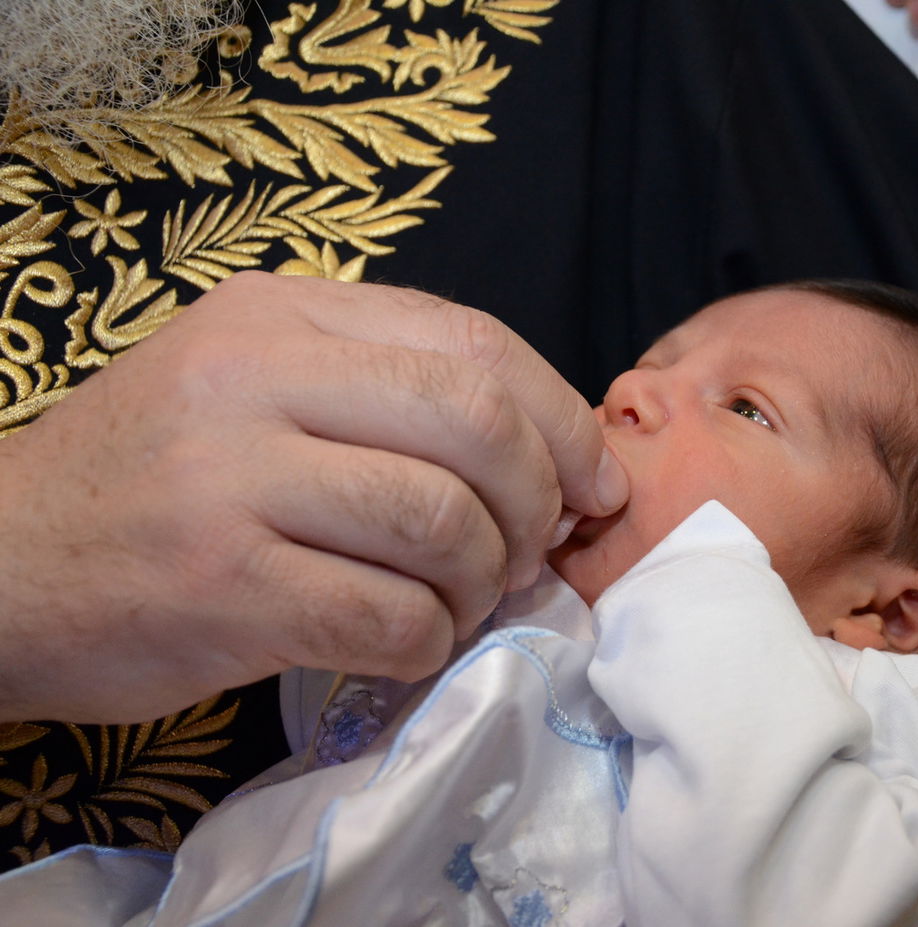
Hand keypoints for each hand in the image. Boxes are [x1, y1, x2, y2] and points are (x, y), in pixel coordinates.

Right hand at [0, 272, 627, 722]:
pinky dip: (427, 642)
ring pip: (442, 522)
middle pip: (476, 422)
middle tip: (532, 551)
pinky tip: (408, 644)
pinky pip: (387, 615)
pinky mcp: (220, 585)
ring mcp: (231, 480)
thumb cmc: (153, 477)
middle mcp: (255, 377)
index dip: (561, 419)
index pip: (475, 343)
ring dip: (483, 581)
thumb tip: (552, 450)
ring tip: (460, 602)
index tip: (590, 484)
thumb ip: (386, 390)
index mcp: (281, 313)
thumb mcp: (255, 386)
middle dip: (537, 500)